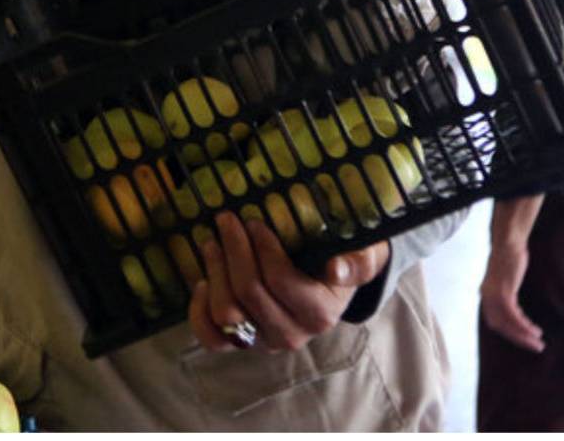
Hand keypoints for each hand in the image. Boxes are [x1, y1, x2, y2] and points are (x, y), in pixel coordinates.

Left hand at [188, 211, 389, 352]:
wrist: (330, 287)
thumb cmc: (343, 260)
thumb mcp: (364, 253)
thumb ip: (359, 260)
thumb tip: (337, 270)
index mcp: (321, 313)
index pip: (282, 282)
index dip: (262, 249)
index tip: (254, 221)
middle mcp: (292, 334)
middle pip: (249, 293)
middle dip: (234, 250)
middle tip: (227, 219)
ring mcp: (264, 341)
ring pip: (227, 314)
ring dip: (215, 272)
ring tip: (212, 242)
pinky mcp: (241, 342)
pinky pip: (211, 338)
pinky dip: (199, 311)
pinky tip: (202, 281)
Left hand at [480, 237, 544, 351]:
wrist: (508, 242)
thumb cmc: (510, 258)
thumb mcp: (505, 278)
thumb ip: (506, 292)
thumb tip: (514, 306)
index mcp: (485, 295)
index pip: (494, 321)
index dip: (508, 333)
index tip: (522, 340)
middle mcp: (486, 296)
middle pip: (499, 326)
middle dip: (517, 339)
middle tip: (533, 347)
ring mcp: (493, 295)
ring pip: (507, 323)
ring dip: (523, 335)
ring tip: (538, 342)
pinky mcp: (503, 291)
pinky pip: (513, 315)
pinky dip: (523, 325)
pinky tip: (535, 330)